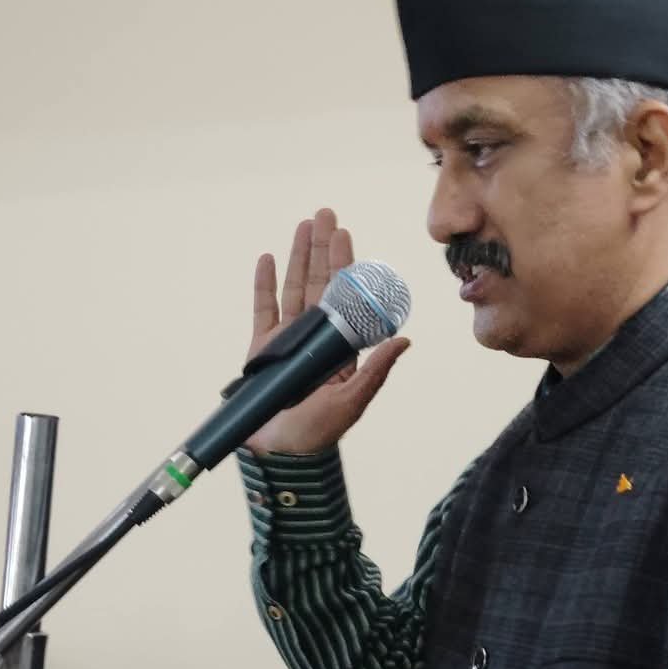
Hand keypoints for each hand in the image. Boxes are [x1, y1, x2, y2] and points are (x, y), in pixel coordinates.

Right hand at [243, 206, 410, 455]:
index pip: (346, 296)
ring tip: (303, 225)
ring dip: (298, 256)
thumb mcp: (352, 400)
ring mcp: (288, 341)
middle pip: (320, 283)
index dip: (346, 265)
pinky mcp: (262, 349)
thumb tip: (404, 340)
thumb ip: (376, 369)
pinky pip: (263, 310)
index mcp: (342, 346)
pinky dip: (264, 285)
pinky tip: (268, 258)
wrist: (279, 454)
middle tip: (327, 214)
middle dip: (324, 248)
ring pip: (294, 288)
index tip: (345, 235)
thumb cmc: (318, 433)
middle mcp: (317, 337)